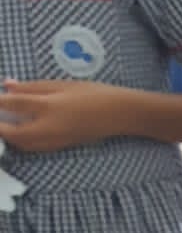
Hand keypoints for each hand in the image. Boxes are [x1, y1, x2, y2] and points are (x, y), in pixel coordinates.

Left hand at [0, 80, 124, 154]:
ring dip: (9, 137)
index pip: (12, 105)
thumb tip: (7, 86)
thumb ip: (32, 87)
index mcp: (49, 107)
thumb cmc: (93, 94)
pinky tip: (18, 132)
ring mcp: (55, 141)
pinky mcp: (60, 146)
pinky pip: (34, 147)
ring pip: (22, 145)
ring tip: (3, 126)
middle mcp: (49, 128)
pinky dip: (21, 141)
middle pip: (13, 134)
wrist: (119, 115)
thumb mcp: (61, 85)